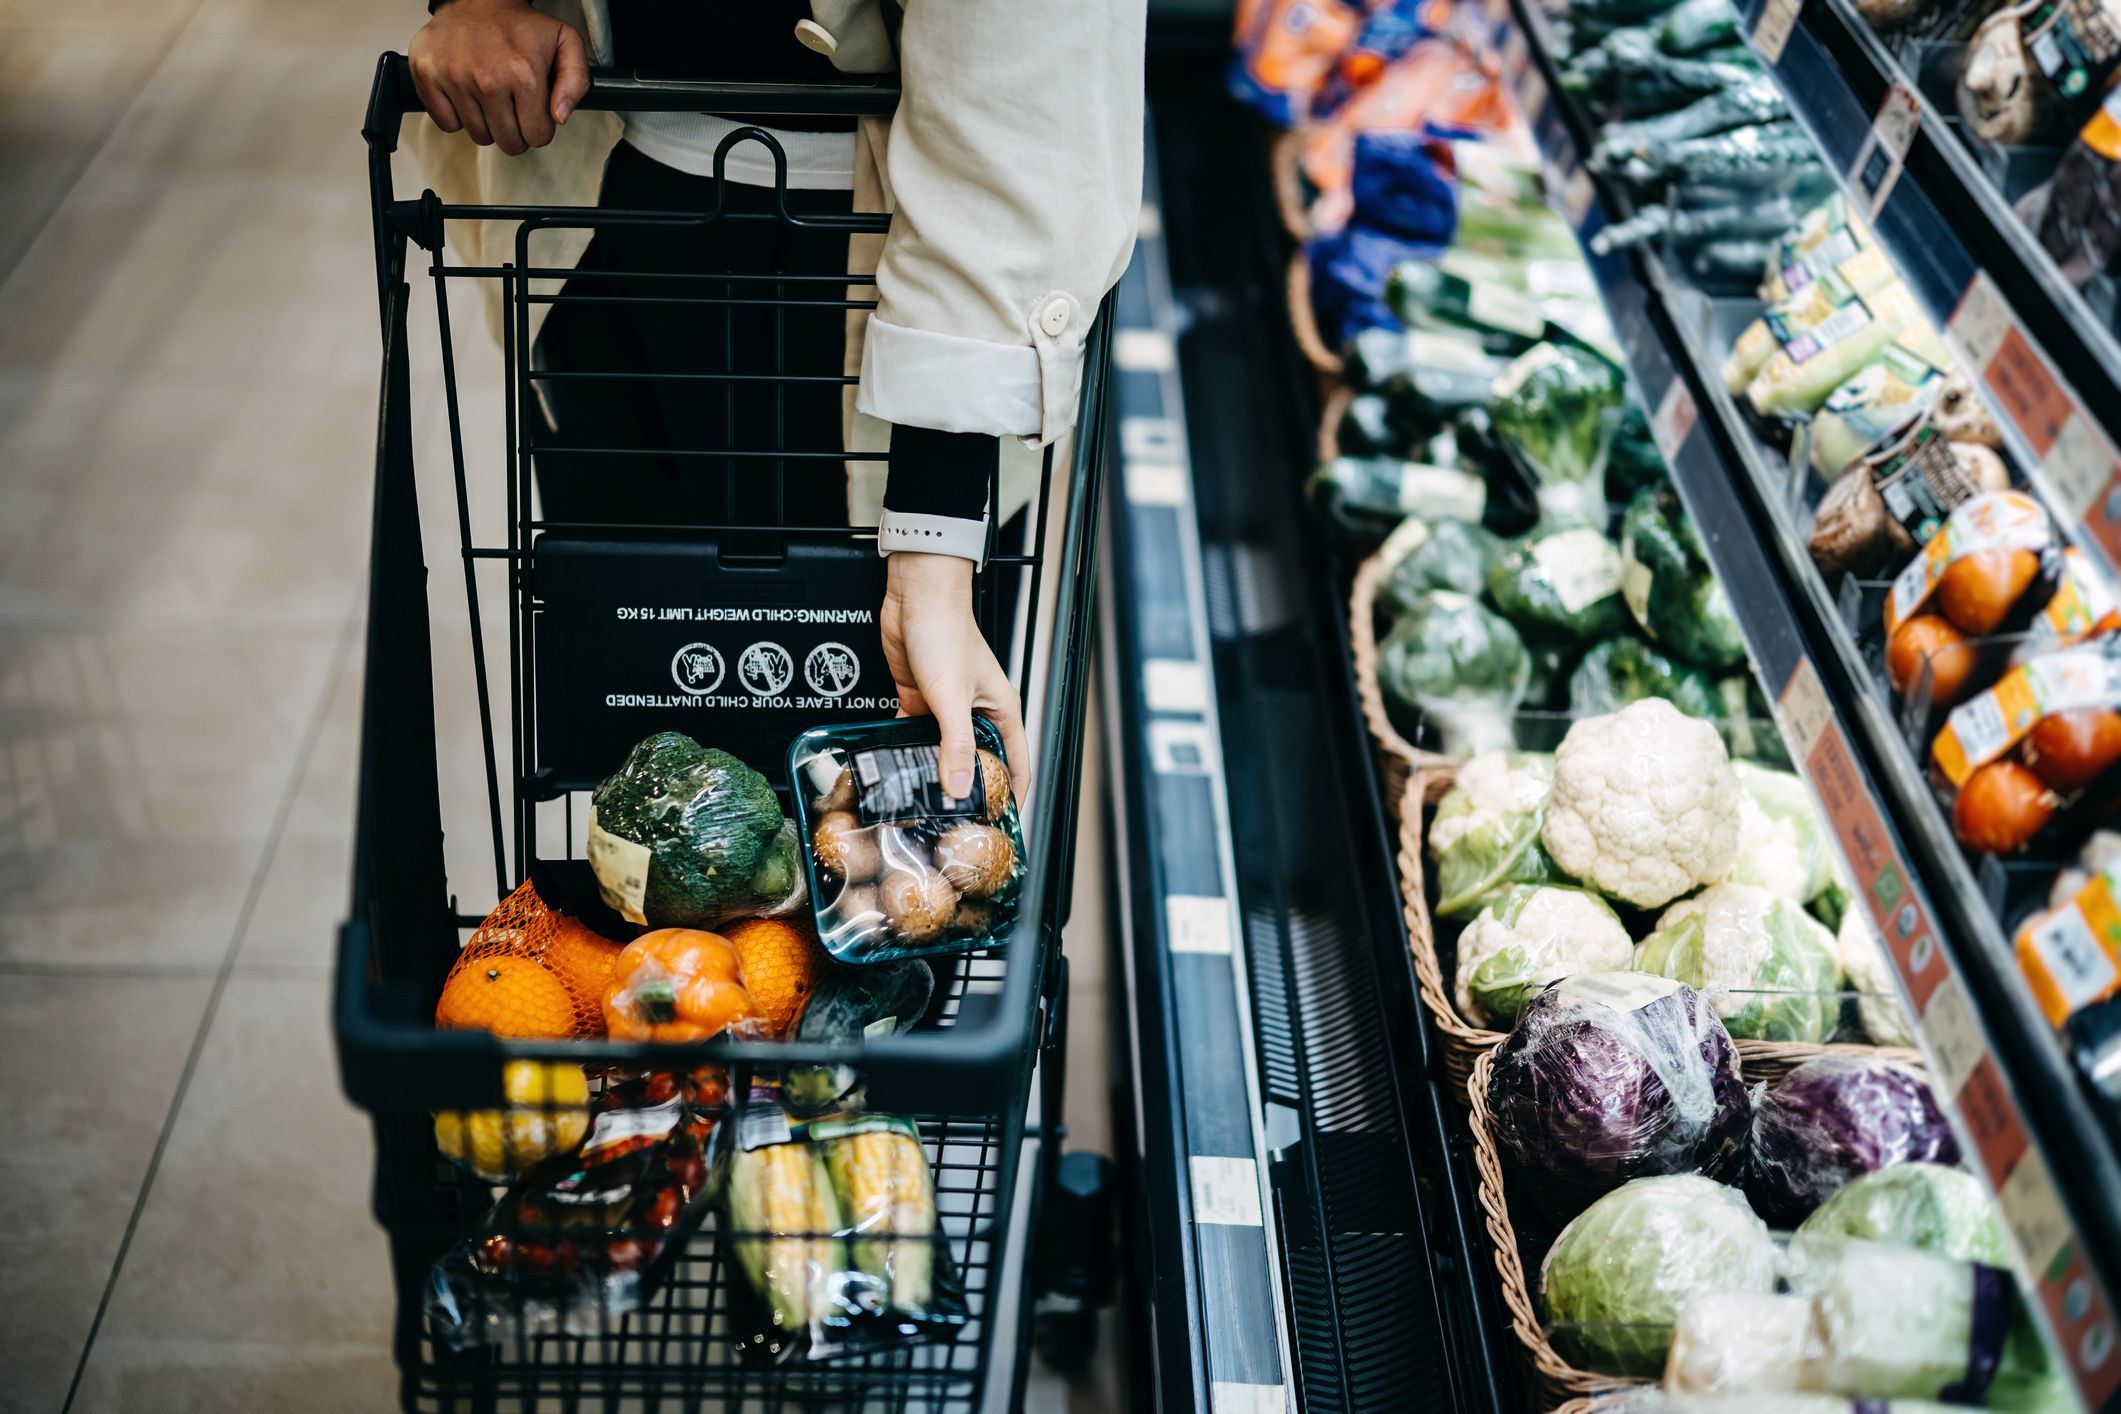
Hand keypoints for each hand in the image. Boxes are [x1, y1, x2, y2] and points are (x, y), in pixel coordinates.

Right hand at [410, 0, 589, 155]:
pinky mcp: (426, 75)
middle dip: (516, 132)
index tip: (534, 110)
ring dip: (488, 124)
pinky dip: (457, 116)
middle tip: (513, 107)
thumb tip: (558, 117)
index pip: (537, 137)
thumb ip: (576, 82)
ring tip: (490, 96)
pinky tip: (467, 94)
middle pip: (509, 143)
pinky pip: (447, 124)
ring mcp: (453, 77)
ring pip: (479, 136)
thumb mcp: (565, 43)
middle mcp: (487, 79)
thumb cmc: (521, 26)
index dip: (539, 128)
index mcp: (523, 73)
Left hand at [880, 553, 1031, 806]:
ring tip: (919, 800)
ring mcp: (947, 708)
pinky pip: (915, 735)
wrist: (915, 595)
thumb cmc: (947, 629)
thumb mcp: (952, 695)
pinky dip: (907, 751)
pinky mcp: (920, 700)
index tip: (1000, 824)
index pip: (1016, 762)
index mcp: (1000, 710)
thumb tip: (957, 787)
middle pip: (977, 760)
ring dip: (932, 771)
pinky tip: (895, 768)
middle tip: (952, 820)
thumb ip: (955, 744)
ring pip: (942, 751)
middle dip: (967, 789)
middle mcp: (977, 712)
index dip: (1012, 794)